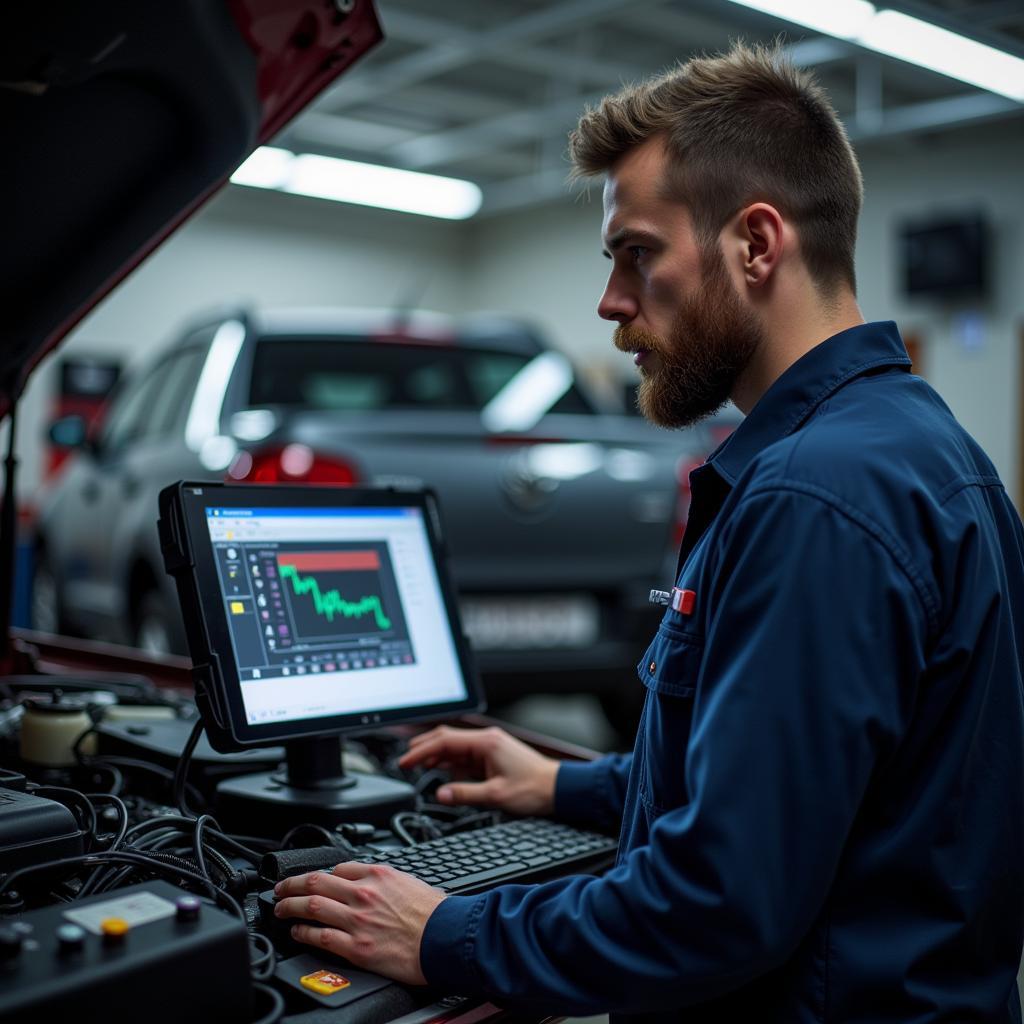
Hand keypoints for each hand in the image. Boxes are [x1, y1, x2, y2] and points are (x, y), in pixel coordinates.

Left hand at [274, 864, 445, 984]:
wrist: (445, 938)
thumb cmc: (435, 914)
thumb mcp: (411, 882)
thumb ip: (388, 881)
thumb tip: (376, 883)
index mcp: (378, 874)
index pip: (339, 868)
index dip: (322, 874)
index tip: (315, 880)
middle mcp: (363, 893)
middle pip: (316, 882)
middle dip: (292, 884)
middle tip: (280, 888)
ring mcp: (357, 920)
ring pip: (311, 906)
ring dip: (289, 906)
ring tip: (280, 909)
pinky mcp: (355, 947)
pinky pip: (319, 936)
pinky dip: (302, 933)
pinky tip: (296, 932)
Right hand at [399, 724, 559, 815]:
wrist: (558, 788)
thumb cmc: (534, 788)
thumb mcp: (496, 795)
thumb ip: (465, 793)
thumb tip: (440, 793)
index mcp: (485, 743)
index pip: (444, 741)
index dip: (421, 750)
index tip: (405, 761)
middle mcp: (486, 739)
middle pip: (446, 737)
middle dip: (424, 747)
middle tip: (405, 761)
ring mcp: (489, 746)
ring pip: (454, 745)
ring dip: (436, 754)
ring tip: (418, 766)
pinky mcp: (492, 754)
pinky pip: (465, 754)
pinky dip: (450, 761)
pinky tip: (443, 771)